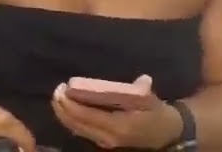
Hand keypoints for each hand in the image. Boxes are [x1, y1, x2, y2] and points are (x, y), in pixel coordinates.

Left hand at [50, 76, 181, 149]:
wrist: (165, 134)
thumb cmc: (155, 113)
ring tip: (57, 97)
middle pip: (77, 124)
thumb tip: (141, 80)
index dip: (72, 103)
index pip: (87, 115)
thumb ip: (141, 90)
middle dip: (63, 108)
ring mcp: (104, 142)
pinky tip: (65, 109)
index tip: (63, 88)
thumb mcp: (150, 99)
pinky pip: (81, 131)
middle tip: (56, 90)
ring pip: (76, 129)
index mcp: (119, 125)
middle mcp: (108, 137)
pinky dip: (71, 120)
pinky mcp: (102, 141)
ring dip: (64, 114)